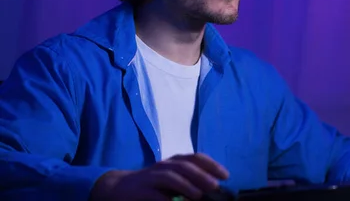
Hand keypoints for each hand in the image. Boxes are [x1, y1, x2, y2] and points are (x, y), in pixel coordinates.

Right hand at [90, 153, 229, 200]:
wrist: (118, 188)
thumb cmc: (152, 185)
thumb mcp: (172, 179)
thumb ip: (190, 181)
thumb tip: (213, 187)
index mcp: (174, 162)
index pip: (195, 158)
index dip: (211, 164)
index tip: (226, 175)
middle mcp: (164, 166)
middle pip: (184, 166)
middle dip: (201, 175)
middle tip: (215, 186)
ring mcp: (151, 178)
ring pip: (170, 177)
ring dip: (186, 185)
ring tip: (198, 195)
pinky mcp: (141, 191)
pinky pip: (155, 195)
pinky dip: (166, 199)